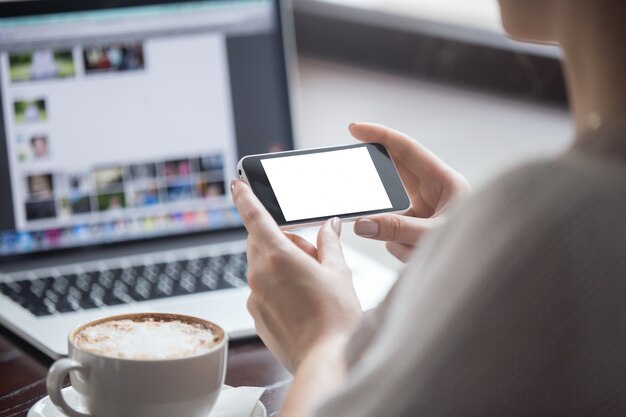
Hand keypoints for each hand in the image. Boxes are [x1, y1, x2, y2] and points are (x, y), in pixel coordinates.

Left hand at [231, 179, 361, 372]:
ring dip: (281, 264)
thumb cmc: (335, 318)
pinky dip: (277, 287)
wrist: (326, 361)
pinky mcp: (256, 316)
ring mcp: (254, 298)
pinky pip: (262, 290)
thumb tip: (330, 226)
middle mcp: (259, 275)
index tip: (237, 185)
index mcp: (278, 257)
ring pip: (263, 266)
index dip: (245, 198)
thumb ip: (329, 243)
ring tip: (311, 283)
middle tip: (311, 254)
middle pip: (261, 242)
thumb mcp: (339, 272)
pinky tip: (302, 302)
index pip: (255, 218)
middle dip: (282, 240)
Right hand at [351, 123, 469, 261]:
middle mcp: (434, 193)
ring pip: (393, 216)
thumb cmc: (477, 246)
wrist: (492, 274)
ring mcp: (426, 214)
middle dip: (378, 188)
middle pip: (394, 180)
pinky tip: (417, 257)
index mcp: (444, 181)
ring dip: (397, 235)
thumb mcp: (434, 235)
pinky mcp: (420, 233)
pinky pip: (396, 237)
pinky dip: (402, 250)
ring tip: (414, 248)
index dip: (380, 136)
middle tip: (359, 187)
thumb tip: (362, 224)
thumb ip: (397, 229)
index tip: (355, 129)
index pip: (407, 150)